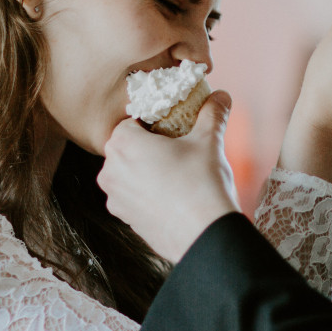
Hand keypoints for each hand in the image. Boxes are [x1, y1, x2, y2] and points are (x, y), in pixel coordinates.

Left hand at [98, 90, 239, 261]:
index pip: (131, 121)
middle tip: (177, 148)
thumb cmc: (202, 184)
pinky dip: (147, 192)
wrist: (204, 235)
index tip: (171, 127)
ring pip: (128, 172)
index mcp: (123, 143)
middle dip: (148, 145)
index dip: (152, 122)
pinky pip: (133, 195)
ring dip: (146, 170)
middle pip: (127, 147)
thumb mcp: (209, 141)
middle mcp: (110, 170)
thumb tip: (222, 95)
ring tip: (177, 173)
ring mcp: (114, 198)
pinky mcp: (124, 219)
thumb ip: (212, 113)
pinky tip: (172, 194)